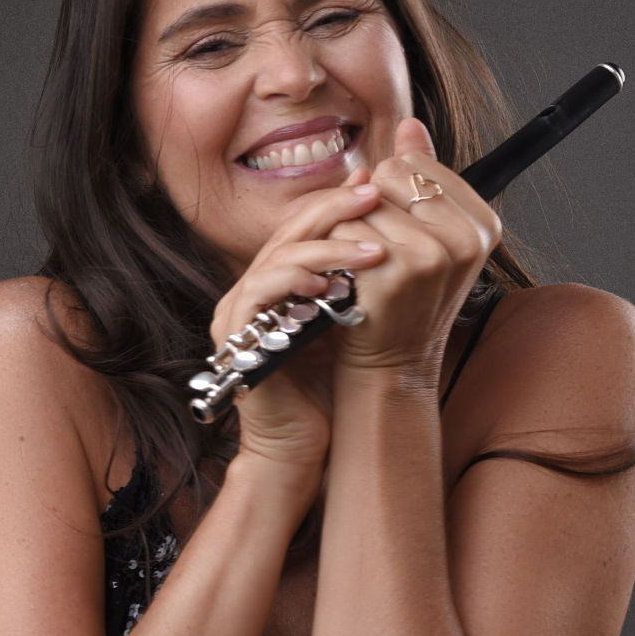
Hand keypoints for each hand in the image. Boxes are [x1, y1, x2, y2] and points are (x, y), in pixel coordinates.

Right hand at [210, 183, 387, 472]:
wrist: (301, 448)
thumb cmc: (329, 390)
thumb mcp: (350, 324)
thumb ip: (360, 284)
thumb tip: (399, 243)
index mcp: (278, 281)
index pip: (305, 226)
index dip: (339, 203)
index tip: (379, 187)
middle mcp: (253, 289)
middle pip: (289, 230)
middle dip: (334, 208)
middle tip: (375, 194)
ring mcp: (239, 313)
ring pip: (277, 256)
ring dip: (328, 247)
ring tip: (375, 249)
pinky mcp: (236, 338)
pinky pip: (260, 293)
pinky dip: (295, 281)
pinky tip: (331, 284)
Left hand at [329, 118, 500, 378]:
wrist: (391, 363)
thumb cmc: (405, 299)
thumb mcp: (428, 236)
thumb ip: (423, 177)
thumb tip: (410, 125)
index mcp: (482, 223)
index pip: (417, 165)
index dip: (393, 193)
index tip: (398, 230)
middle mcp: (464, 238)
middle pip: (390, 175)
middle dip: (372, 206)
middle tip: (377, 251)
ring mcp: (432, 255)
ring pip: (364, 200)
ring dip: (350, 229)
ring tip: (365, 266)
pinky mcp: (396, 271)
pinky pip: (346, 228)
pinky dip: (336, 249)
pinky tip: (350, 278)